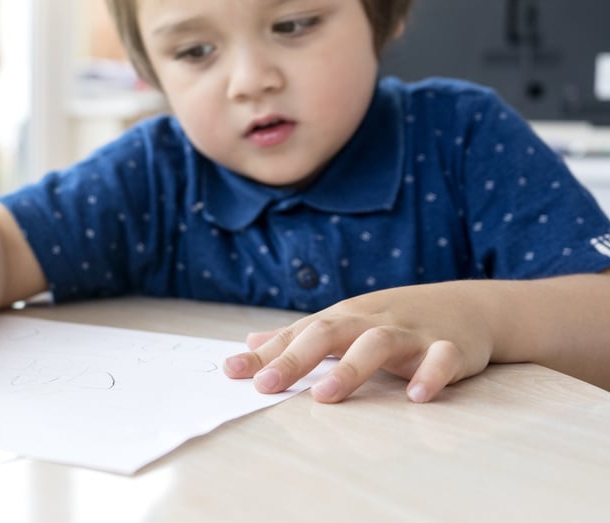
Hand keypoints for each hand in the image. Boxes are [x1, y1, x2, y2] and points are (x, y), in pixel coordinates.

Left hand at [222, 283, 494, 402]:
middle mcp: (371, 322)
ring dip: (350, 368)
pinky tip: (417, 395)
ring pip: (377, 344)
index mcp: (343, 318)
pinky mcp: (450, 347)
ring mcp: (410, 333)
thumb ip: (297, 337)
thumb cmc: (394, 319)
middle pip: (329, 333)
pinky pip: (441, 359)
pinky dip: (430, 374)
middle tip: (266, 385)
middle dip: (295, 359)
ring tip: (325, 395)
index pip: (298, 334)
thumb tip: (249, 344)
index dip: (266, 354)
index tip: (232, 372)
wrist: (469, 305)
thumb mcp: (345, 322)